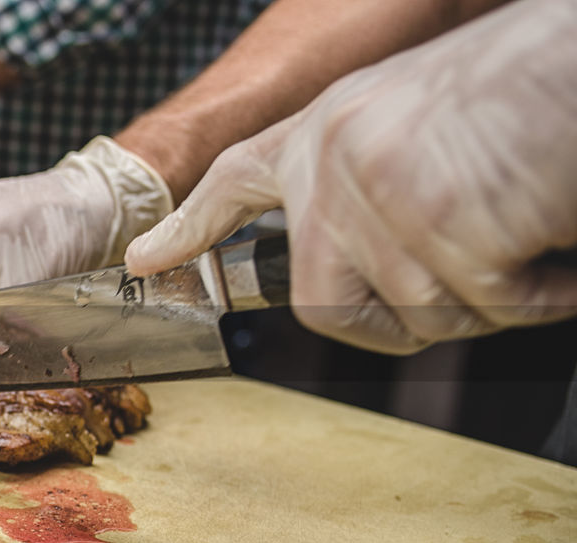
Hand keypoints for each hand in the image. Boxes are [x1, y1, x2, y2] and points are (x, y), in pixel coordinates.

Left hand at [124, 0, 576, 353]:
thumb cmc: (520, 83)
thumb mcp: (414, 114)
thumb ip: (367, 177)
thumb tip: (366, 255)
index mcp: (328, 130)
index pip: (236, 181)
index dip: (191, 226)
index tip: (147, 259)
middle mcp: (336, 164)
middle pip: (327, 304)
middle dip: (398, 317)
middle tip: (472, 271)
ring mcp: (381, 199)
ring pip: (422, 314)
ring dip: (492, 293)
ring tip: (525, 222)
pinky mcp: (441, 229)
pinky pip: (488, 306)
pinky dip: (542, 290)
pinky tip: (553, 234)